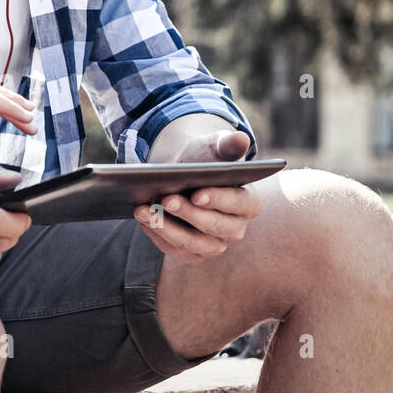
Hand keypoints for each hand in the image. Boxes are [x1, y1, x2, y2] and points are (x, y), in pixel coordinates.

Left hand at [133, 129, 260, 264]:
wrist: (185, 176)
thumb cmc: (205, 160)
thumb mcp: (215, 147)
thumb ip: (228, 144)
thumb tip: (241, 139)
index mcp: (249, 203)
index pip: (238, 204)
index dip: (218, 200)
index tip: (197, 194)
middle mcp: (236, 229)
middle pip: (214, 226)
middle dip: (188, 213)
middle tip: (166, 199)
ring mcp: (215, 245)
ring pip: (192, 244)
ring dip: (166, 228)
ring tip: (144, 210)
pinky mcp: (194, 254)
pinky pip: (175, 251)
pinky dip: (157, 236)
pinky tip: (143, 220)